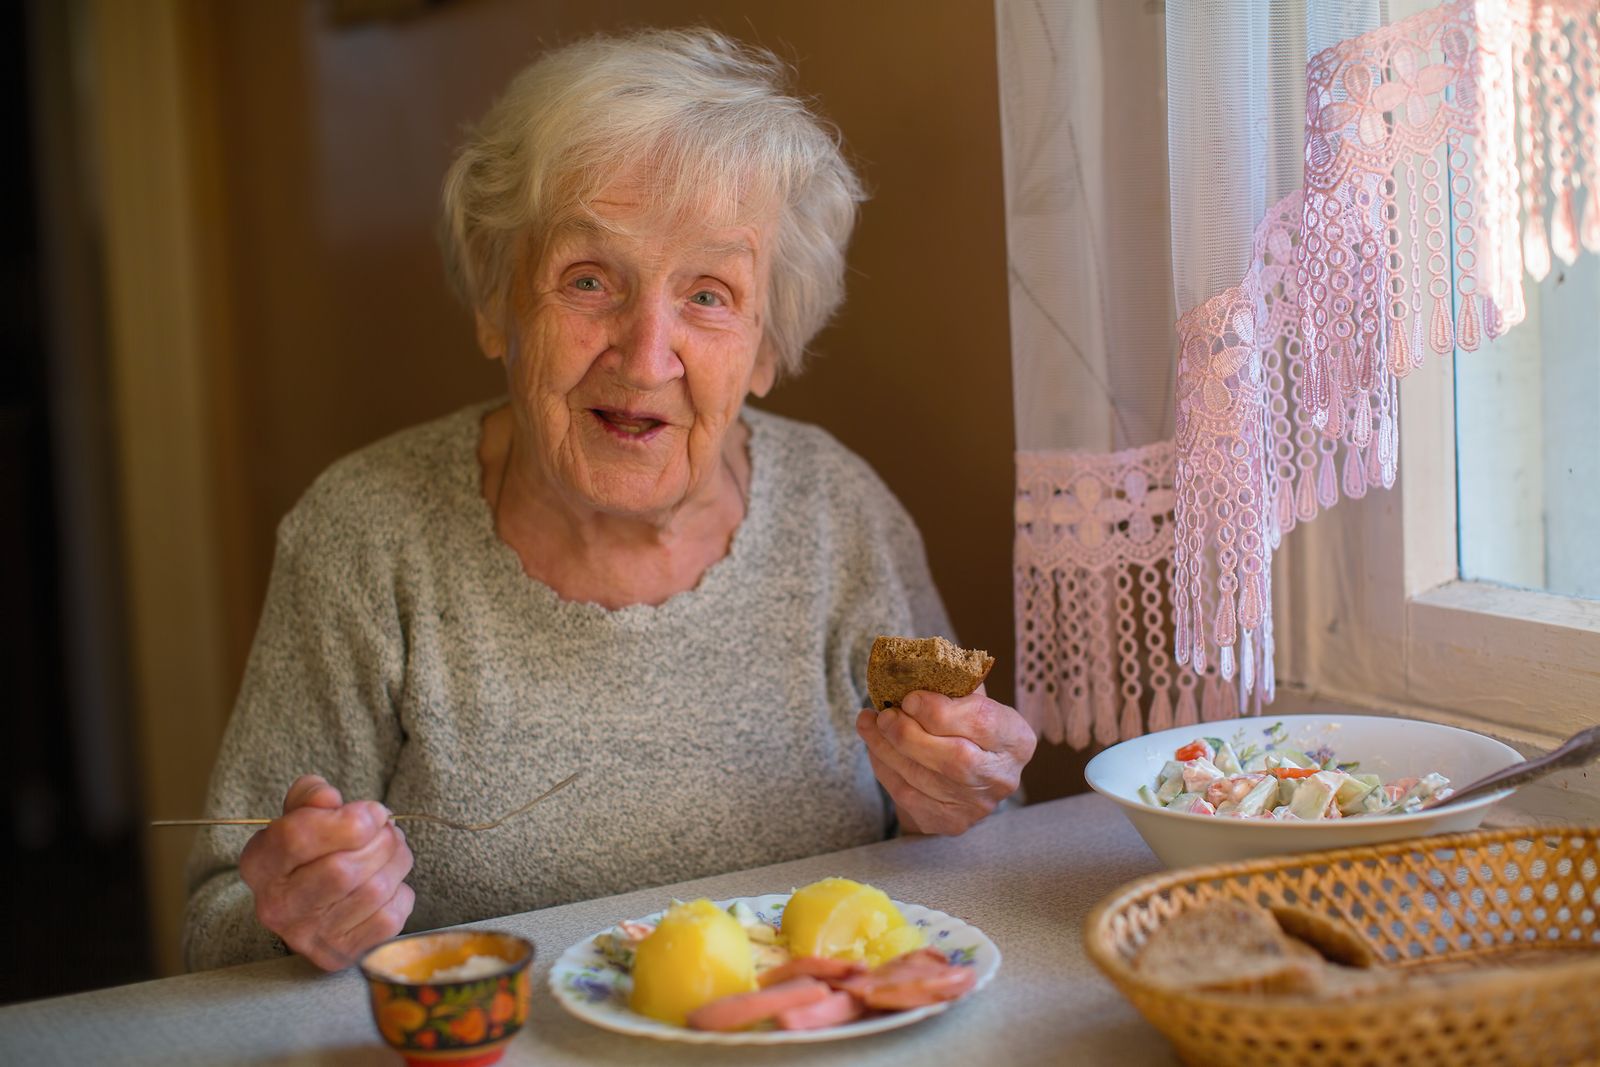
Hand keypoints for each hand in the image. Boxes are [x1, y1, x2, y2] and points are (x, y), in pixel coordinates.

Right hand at [238, 774, 414, 970]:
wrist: (309, 900)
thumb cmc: (310, 847)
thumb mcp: (299, 812)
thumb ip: (311, 795)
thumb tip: (328, 798)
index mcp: (259, 863)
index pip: (298, 838)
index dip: (347, 820)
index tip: (372, 811)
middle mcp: (276, 906)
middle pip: (342, 870)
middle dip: (381, 841)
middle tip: (388, 830)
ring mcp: (308, 936)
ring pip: (373, 891)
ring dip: (397, 861)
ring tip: (393, 850)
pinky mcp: (339, 954)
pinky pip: (389, 918)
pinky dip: (401, 893)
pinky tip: (389, 883)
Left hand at [855, 689, 1036, 835]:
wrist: (962, 774)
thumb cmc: (963, 725)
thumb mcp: (967, 700)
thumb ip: (949, 685)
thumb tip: (908, 666)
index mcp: (1016, 739)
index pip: (982, 722)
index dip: (941, 710)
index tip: (909, 698)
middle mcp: (1003, 777)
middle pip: (955, 760)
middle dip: (910, 734)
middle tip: (884, 715)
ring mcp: (977, 805)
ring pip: (924, 779)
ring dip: (887, 748)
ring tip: (870, 724)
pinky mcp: (950, 822)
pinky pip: (908, 795)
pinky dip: (885, 768)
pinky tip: (875, 747)